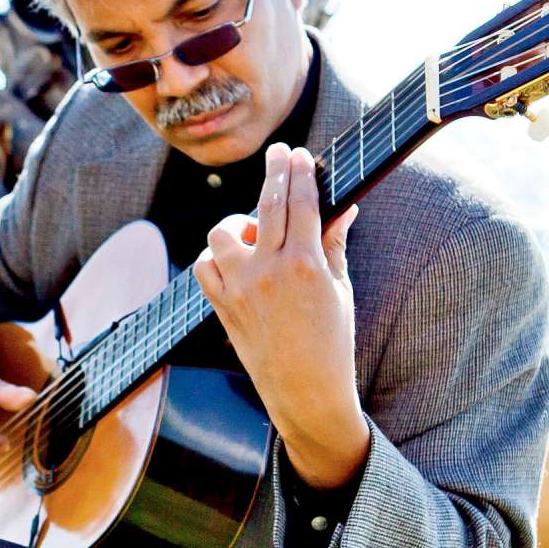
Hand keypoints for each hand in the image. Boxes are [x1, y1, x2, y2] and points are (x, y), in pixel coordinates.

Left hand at [192, 143, 369, 491]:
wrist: (306, 394)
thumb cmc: (331, 343)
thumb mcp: (340, 290)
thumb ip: (334, 244)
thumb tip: (343, 208)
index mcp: (307, 265)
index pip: (302, 202)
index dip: (301, 173)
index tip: (299, 154)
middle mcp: (270, 271)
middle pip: (269, 204)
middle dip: (275, 172)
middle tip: (279, 152)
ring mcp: (240, 288)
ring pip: (225, 232)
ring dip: (239, 223)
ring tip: (255, 232)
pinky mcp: (221, 306)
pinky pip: (205, 265)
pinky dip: (216, 257)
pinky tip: (234, 262)